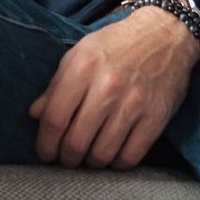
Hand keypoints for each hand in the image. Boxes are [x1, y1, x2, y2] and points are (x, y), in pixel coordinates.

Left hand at [28, 6, 199, 169]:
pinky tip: (111, 155)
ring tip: (87, 158)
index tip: (45, 152)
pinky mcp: (157, 117)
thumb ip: (56, 85)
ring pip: (103, 153)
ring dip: (90, 163)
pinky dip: (116, 163)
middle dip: (66, 158)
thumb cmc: (115, 44)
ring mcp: (134, 104)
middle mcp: (107, 87)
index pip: (55, 118)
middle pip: (76, 141)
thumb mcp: (78, 54)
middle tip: (65, 159)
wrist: (164, 35)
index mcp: (83, 69)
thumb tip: (35, 114)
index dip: (45, 143)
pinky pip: (131, 156)